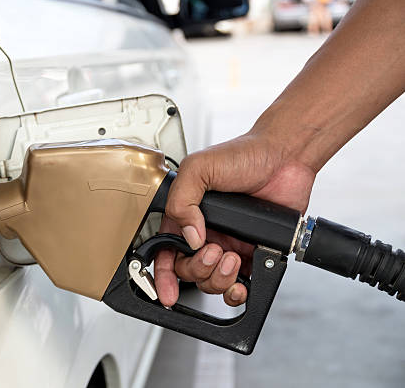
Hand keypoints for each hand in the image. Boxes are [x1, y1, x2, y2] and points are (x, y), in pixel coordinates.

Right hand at [154, 132, 315, 306]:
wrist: (285, 157)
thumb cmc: (243, 154)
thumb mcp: (198, 168)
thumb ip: (182, 200)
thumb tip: (189, 235)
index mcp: (186, 215)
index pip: (165, 251)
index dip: (163, 275)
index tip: (167, 291)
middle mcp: (205, 232)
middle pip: (189, 271)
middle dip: (198, 269)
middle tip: (214, 251)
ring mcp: (229, 243)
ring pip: (212, 281)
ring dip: (219, 278)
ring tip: (232, 257)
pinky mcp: (253, 252)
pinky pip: (241, 283)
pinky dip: (238, 291)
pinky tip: (241, 281)